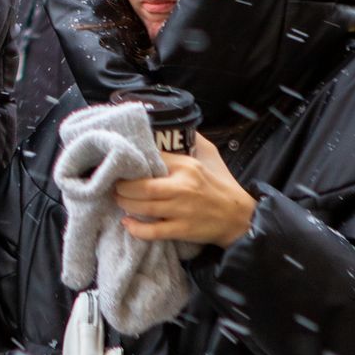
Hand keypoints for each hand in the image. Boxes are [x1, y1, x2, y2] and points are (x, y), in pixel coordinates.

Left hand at [114, 133, 256, 248]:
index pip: (151, 161)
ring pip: (143, 207)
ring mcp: (182, 210)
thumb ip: (193, 139)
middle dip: (122, 187)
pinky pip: (153, 231)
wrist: (239, 217)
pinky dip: (136, 228)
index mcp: (186, 166)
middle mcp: (182, 187)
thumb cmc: (221, 184)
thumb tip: (175, 123)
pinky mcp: (182, 230)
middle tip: (115, 186)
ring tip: (119, 200)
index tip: (121, 166)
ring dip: (125, 204)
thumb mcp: (209, 155)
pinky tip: (127, 223)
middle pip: (141, 187)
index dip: (132, 164)